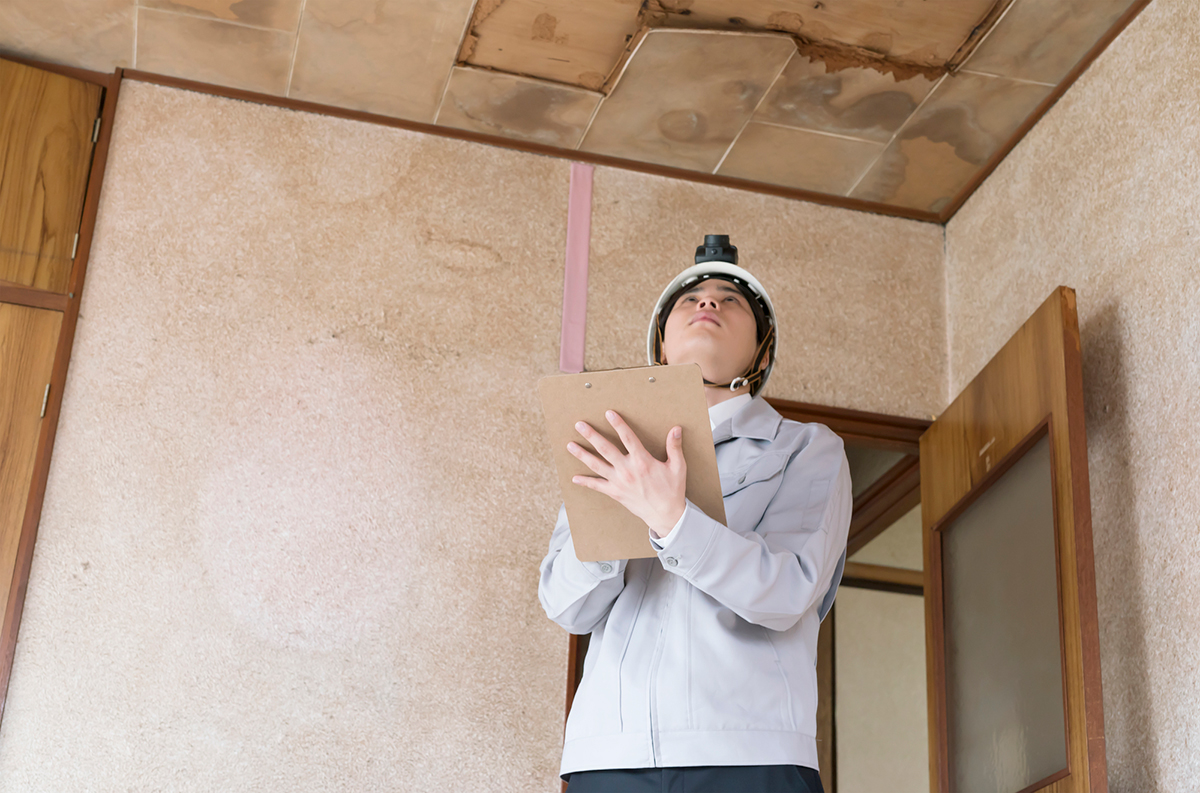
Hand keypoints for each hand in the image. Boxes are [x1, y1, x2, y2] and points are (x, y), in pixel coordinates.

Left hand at [567, 411, 686, 537]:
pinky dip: (586, 482)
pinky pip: (597, 486)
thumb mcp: (678, 467)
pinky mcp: (615, 493)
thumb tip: (676, 429)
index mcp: (642, 461)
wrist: (666, 515)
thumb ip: (674, 447)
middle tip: (579, 425)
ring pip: (597, 465)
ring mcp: (619, 482)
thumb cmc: (672, 490)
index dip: (618, 425)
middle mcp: (627, 470)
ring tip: (570, 445)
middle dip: (592, 436)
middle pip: (606, 449)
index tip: (609, 413)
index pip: (628, 438)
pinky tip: (575, 477)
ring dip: (582, 454)